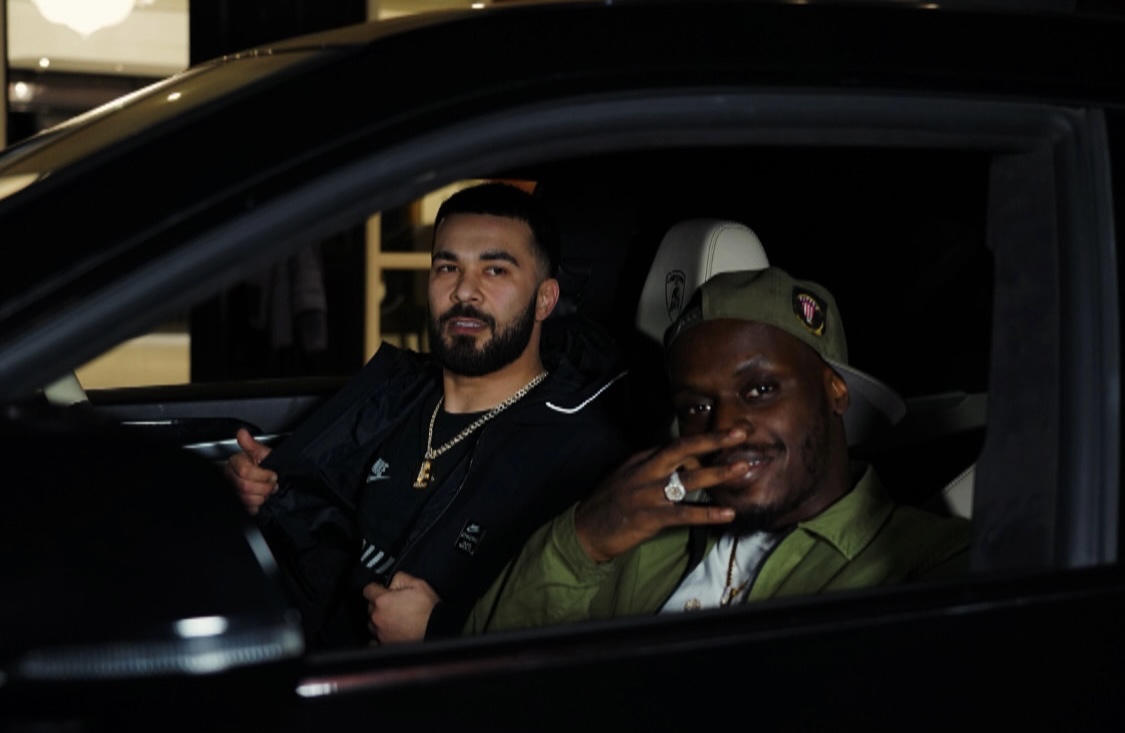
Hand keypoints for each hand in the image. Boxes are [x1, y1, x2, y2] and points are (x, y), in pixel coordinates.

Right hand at [224, 428, 277, 514]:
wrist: (271, 477)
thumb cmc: (267, 464)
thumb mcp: (263, 453)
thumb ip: (253, 445)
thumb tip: (242, 433)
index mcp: (235, 462)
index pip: (245, 472)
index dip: (262, 475)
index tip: (272, 474)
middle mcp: (230, 476)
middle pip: (245, 486)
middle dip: (264, 486)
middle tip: (272, 483)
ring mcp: (233, 490)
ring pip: (245, 499)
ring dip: (262, 496)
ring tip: (267, 490)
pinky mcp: (238, 502)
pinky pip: (246, 508)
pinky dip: (257, 506)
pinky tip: (260, 497)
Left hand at [363, 572, 440, 644]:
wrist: (435, 629)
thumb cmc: (428, 608)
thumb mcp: (417, 583)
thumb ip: (399, 577)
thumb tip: (391, 581)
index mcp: (382, 600)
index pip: (368, 590)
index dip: (375, 588)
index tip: (381, 589)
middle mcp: (377, 617)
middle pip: (370, 607)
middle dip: (379, 604)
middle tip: (393, 603)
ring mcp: (380, 633)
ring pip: (372, 623)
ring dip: (379, 619)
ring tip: (393, 618)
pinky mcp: (385, 644)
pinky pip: (374, 640)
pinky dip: (379, 636)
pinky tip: (387, 632)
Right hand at [574, 428, 748, 562]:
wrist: (584, 529)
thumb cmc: (609, 503)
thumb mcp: (628, 476)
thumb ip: (654, 467)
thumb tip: (687, 463)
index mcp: (641, 459)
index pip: (677, 444)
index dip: (706, 437)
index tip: (731, 431)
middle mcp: (645, 471)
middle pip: (683, 449)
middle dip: (714, 439)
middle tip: (741, 432)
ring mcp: (647, 494)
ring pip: (688, 479)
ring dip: (718, 473)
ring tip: (743, 468)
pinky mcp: (648, 517)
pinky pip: (683, 514)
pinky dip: (707, 513)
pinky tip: (727, 514)